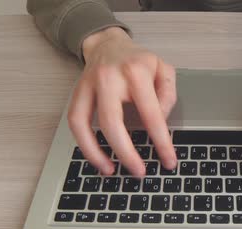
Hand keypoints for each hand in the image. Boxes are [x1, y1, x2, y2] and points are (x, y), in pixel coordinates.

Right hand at [68, 27, 176, 176]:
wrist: (109, 44)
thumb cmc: (138, 60)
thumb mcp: (164, 70)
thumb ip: (168, 95)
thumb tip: (160, 123)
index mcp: (136, 72)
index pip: (151, 114)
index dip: (161, 142)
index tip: (168, 161)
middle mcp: (109, 78)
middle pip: (111, 123)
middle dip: (126, 153)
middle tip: (138, 172)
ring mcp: (88, 85)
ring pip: (83, 124)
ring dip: (95, 153)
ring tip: (110, 170)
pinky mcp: (76, 93)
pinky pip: (74, 122)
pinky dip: (83, 144)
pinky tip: (96, 158)